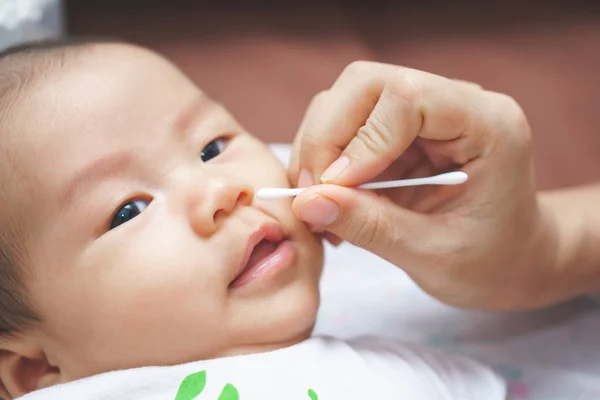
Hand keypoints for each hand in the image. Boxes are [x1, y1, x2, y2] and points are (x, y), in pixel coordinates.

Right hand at [288, 61, 566, 309]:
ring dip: (318, 150)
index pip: (407, 97)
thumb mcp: (434, 256)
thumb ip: (372, 226)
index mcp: (487, 124)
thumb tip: (306, 203)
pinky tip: (328, 201)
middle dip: (325, 138)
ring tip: (318, 204)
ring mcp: (425, 112)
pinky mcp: (400, 130)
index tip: (332, 190)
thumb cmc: (492, 263)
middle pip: (366, 85)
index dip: (360, 140)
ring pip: (346, 100)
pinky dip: (324, 162)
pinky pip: (345, 127)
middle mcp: (454, 103)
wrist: (511, 260)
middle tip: (311, 195)